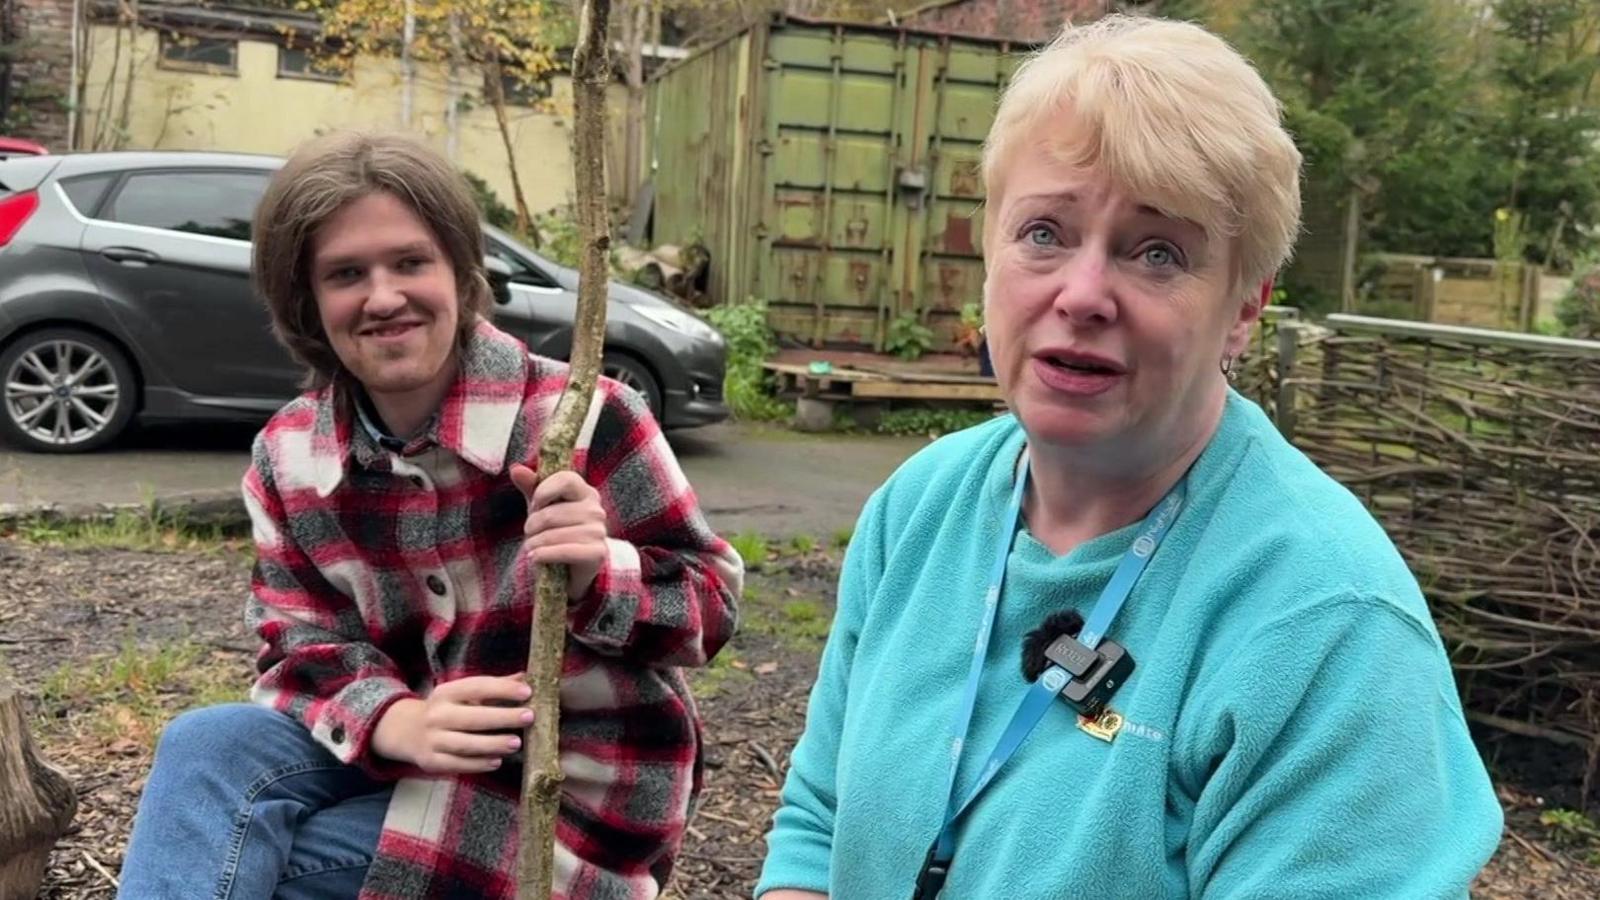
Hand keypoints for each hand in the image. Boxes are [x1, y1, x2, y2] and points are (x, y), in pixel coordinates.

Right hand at [372, 674, 533, 773]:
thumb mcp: (464, 694)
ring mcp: (432, 739)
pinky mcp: (431, 761)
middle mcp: (437, 714)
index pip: (477, 687)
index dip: (502, 689)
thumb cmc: (448, 709)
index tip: (527, 692)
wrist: (407, 731)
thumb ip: (494, 687)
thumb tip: (526, 678)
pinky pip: (457, 764)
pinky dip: (478, 764)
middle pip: (473, 717)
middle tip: (529, 717)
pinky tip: (497, 761)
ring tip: (516, 743)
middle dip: (503, 717)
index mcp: (446, 692)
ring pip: (465, 744)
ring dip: (492, 744)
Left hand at [510, 463, 608, 599]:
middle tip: (529, 533)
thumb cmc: (556, 530)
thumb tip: (516, 469)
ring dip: (534, 543)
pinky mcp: (597, 553)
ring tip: (531, 547)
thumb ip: (531, 487)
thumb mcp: (542, 507)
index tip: (534, 505)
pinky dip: (544, 555)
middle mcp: (596, 509)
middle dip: (532, 525)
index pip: (565, 479)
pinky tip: (534, 558)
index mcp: (585, 492)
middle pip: (552, 512)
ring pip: (555, 534)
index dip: (543, 491)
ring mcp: (599, 532)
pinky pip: (564, 551)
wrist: (572, 566)